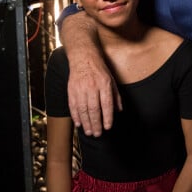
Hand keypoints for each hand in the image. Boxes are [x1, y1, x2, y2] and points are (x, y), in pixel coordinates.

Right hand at [60, 12, 121, 135]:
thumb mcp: (112, 80)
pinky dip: (76, 116)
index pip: (106, 104)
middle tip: (98, 134)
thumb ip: (116, 96)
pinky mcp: (71, 90)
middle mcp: (92, 87)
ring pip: (83, 109)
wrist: (83, 58)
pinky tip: (79, 124)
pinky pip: (73, 106)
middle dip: (96, 123)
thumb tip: (119, 110)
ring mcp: (80, 88)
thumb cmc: (100, 71)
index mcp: (104, 84)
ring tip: (89, 132)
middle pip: (94, 109)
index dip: (107, 117)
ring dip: (86, 123)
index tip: (108, 127)